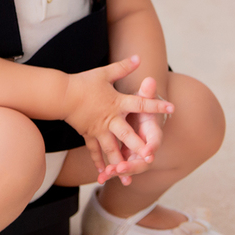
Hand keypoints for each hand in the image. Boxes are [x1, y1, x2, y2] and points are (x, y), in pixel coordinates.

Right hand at [63, 56, 173, 179]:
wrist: (61, 95)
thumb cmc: (84, 83)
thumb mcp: (105, 73)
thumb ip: (123, 67)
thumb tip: (138, 57)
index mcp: (118, 103)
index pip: (141, 104)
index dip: (156, 106)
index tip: (172, 109)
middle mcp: (111, 119)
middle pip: (127, 135)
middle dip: (138, 148)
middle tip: (149, 158)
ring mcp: (99, 130)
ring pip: (111, 149)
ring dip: (119, 163)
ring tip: (126, 177)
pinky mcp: (88, 135)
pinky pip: (95, 151)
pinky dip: (99, 162)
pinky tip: (103, 173)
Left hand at [98, 76, 165, 184]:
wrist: (138, 111)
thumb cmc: (143, 103)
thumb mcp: (144, 96)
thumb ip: (147, 91)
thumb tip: (150, 80)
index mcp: (152, 132)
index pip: (154, 143)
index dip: (151, 149)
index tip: (147, 155)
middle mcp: (144, 146)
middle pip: (141, 161)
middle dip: (131, 166)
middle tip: (120, 169)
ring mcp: (134, 152)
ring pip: (127, 166)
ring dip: (117, 172)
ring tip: (105, 176)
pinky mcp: (123, 154)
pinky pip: (116, 166)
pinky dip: (108, 171)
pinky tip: (100, 178)